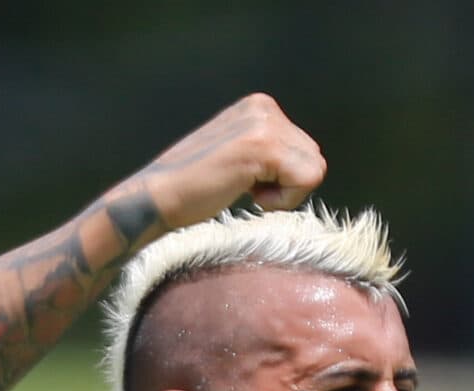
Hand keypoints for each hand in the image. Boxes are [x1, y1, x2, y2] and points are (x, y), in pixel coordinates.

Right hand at [142, 93, 325, 227]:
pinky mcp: (263, 146)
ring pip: (314, 172)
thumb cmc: (195, 187)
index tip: (246, 180)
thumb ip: (269, 150)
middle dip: (287, 185)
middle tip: (246, 187)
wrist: (158, 196)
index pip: (306, 151)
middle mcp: (265, 107)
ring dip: (284, 194)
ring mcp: (264, 124)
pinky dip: (281, 201)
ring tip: (245, 188)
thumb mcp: (239, 154)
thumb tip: (309, 166)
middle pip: (314, 160)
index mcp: (260, 106)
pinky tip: (248, 193)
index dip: (283, 179)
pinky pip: (305, 182)